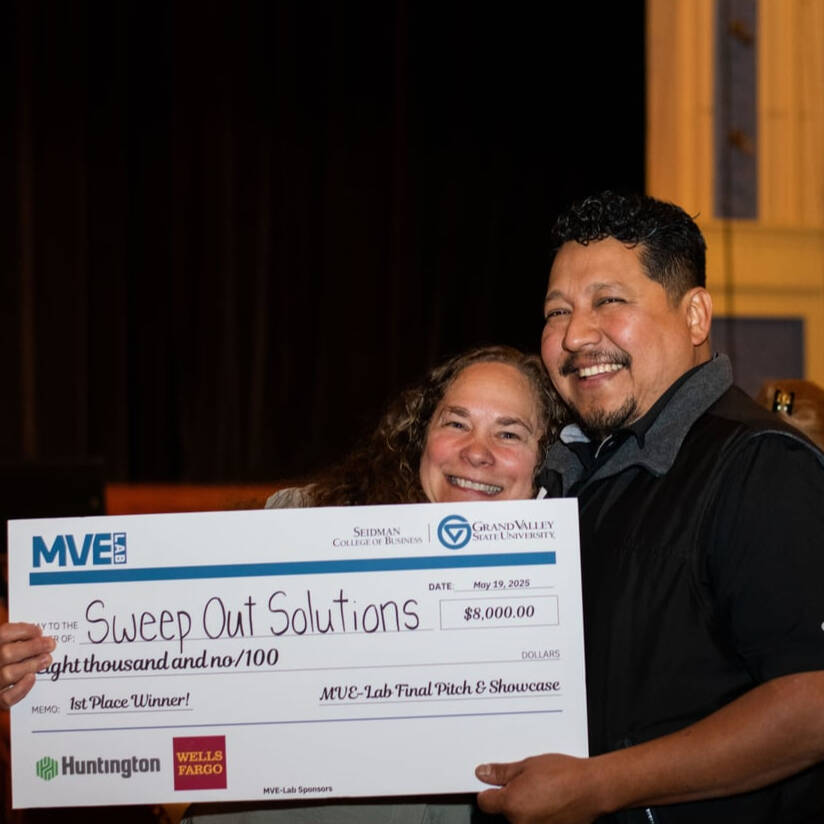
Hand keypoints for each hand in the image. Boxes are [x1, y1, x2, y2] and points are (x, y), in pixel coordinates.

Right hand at [0, 623, 54, 708]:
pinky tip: (32, 678)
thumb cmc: (5, 658)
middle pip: (6, 653)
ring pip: (8, 674)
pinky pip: (7, 697)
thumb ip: (15, 639)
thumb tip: (38, 636)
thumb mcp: (5, 645)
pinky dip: (21, 688)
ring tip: (47, 659)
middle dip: (32, 647)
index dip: (23, 630)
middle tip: (50, 644)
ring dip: (31, 665)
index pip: (3, 634)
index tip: (39, 631)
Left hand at [476, 753, 606, 823]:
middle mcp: (520, 823)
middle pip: (504, 812)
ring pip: (519, 819)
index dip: (488, 791)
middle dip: (511, 798)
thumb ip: (502, 773)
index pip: (485, 803)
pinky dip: (538, 815)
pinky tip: (549, 802)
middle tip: (526, 783)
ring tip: (541, 791)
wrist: (592, 788)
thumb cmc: (564, 774)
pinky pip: (535, 823)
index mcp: (511, 804)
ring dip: (525, 808)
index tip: (494, 785)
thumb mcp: (527, 765)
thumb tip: (483, 773)